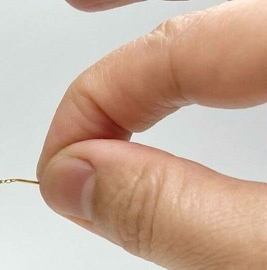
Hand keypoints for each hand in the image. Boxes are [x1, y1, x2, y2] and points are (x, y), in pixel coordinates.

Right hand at [39, 0, 266, 269]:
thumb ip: (169, 213)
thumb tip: (74, 178)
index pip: (188, 47)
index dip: (100, 104)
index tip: (59, 171)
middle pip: (224, 1)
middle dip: (139, 5)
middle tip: (74, 8)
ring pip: (253, 22)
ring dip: (187, 36)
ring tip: (112, 16)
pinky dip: (234, 63)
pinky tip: (204, 80)